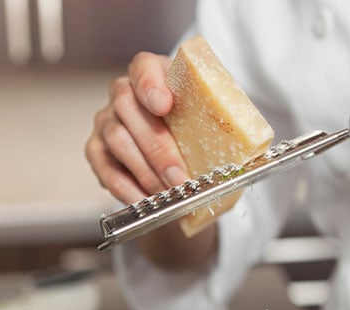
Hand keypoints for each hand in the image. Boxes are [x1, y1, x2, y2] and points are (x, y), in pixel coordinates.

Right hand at [86, 52, 216, 269]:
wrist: (171, 156)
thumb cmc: (192, 133)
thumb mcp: (207, 121)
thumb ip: (219, 122)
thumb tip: (253, 148)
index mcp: (153, 77)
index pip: (144, 68)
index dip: (150, 84)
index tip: (165, 105)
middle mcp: (123, 95)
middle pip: (129, 109)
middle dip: (157, 147)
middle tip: (179, 177)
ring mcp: (106, 122)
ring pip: (118, 141)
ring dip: (145, 172)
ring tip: (169, 194)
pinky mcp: (96, 151)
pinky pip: (105, 170)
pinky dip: (127, 189)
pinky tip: (146, 202)